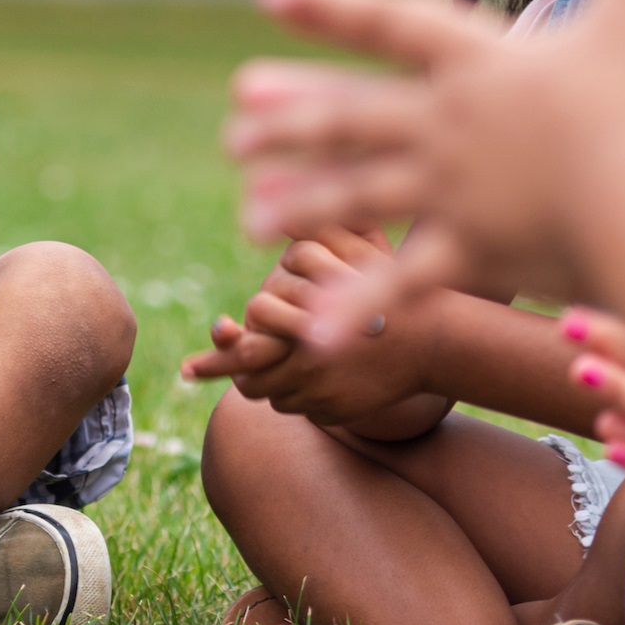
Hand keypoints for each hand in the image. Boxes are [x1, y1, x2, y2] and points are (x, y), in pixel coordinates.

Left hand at [180, 230, 437, 424]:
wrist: (439, 340)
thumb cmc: (396, 289)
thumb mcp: (357, 255)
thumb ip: (317, 234)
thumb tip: (284, 210)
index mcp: (304, 330)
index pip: (245, 350)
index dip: (216, 358)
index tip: (185, 367)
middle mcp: (308, 369)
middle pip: (251, 380)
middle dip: (240, 369)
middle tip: (222, 362)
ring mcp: (323, 396)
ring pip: (274, 397)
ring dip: (270, 382)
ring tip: (280, 359)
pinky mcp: (337, 414)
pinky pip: (303, 411)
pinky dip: (300, 396)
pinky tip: (316, 372)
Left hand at [225, 0, 624, 345]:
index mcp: (481, 61)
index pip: (392, 18)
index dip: (332, 1)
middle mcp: (451, 124)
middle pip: (355, 115)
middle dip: (295, 118)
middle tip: (237, 124)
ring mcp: (455, 192)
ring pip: (360, 193)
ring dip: (302, 201)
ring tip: (248, 214)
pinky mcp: (476, 253)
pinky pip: (406, 283)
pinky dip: (361, 307)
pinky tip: (312, 329)